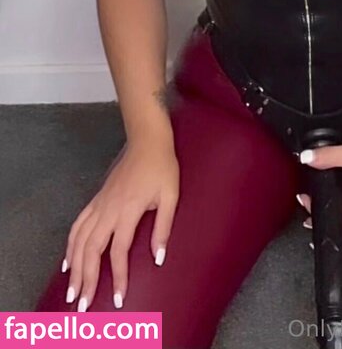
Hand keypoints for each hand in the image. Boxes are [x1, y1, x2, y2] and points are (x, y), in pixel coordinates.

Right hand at [61, 135, 179, 310]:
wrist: (146, 140)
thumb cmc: (162, 168)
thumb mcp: (171, 196)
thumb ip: (163, 228)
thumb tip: (158, 258)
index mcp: (128, 211)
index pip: (118, 251)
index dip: (118, 277)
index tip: (119, 298)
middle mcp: (108, 210)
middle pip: (91, 250)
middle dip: (86, 279)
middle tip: (82, 304)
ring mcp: (99, 204)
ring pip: (79, 240)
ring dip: (74, 266)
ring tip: (72, 289)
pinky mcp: (96, 199)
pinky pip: (77, 225)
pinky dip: (70, 245)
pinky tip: (67, 260)